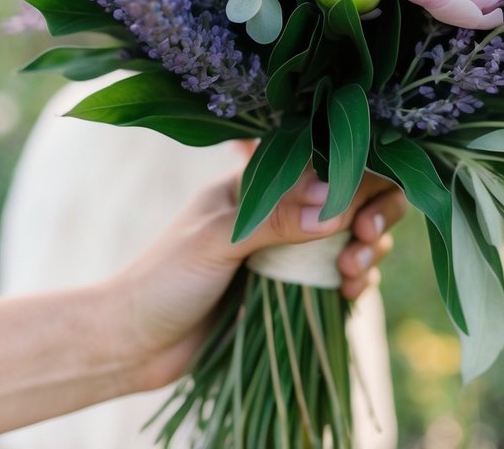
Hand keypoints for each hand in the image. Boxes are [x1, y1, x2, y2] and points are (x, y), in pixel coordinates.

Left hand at [111, 146, 406, 391]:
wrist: (132, 343)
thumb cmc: (163, 279)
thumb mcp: (215, 241)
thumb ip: (274, 219)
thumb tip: (335, 203)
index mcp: (259, 180)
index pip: (323, 159)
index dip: (356, 174)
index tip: (363, 205)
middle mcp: (281, 208)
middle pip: (350, 193)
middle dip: (371, 211)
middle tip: (366, 238)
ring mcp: (289, 249)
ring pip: (352, 234)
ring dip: (368, 248)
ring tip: (354, 272)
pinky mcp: (293, 289)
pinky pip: (341, 276)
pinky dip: (358, 280)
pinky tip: (353, 293)